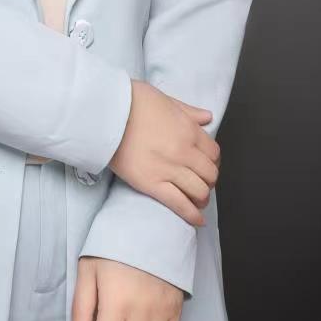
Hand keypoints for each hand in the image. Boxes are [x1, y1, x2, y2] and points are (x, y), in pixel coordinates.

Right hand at [108, 79, 219, 226]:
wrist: (106, 112)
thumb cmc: (131, 101)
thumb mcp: (165, 99)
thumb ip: (189, 111)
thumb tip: (208, 117)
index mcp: (189, 129)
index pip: (214, 153)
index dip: (213, 162)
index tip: (207, 165)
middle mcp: (184, 151)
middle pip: (210, 174)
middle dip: (208, 180)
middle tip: (201, 182)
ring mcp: (169, 168)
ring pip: (199, 191)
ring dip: (201, 198)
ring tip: (197, 200)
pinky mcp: (151, 183)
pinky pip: (179, 204)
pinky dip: (191, 215)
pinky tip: (197, 220)